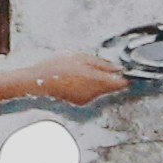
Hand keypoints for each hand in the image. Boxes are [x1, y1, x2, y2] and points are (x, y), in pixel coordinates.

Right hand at [0, 52, 124, 109]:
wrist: (36, 83)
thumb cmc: (56, 67)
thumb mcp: (80, 58)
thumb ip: (102, 64)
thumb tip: (118, 68)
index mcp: (95, 80)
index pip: (121, 83)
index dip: (126, 77)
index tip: (126, 71)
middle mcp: (93, 93)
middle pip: (112, 88)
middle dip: (111, 79)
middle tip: (102, 68)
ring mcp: (87, 100)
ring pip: (102, 91)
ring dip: (100, 83)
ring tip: (84, 73)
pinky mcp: (80, 103)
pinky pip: (92, 95)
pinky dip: (89, 88)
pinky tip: (77, 81)